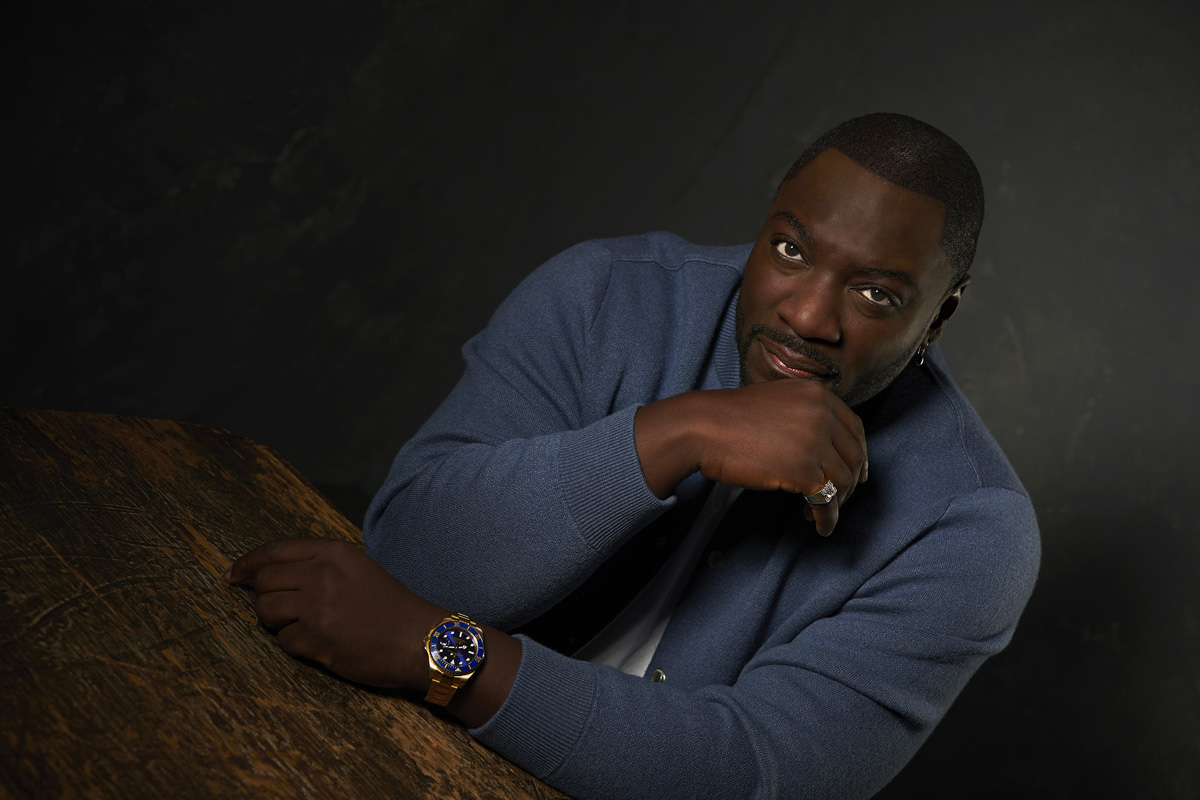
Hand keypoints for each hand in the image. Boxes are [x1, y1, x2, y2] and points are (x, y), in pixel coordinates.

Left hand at [224, 539, 440, 687]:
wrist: (421, 640)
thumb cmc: (392, 606)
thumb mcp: (358, 568)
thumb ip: (320, 564)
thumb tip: (274, 573)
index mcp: (333, 552)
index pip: (274, 550)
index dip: (247, 563)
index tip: (232, 574)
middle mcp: (321, 574)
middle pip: (264, 581)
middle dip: (265, 597)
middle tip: (282, 610)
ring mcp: (316, 607)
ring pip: (264, 611)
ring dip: (275, 622)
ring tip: (302, 627)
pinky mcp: (316, 638)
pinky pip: (283, 641)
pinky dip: (295, 645)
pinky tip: (319, 644)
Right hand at [635, 379, 867, 535]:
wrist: (703, 428)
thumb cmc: (730, 417)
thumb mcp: (778, 399)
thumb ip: (805, 413)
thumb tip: (822, 442)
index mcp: (819, 395)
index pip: (855, 428)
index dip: (859, 454)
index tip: (856, 472)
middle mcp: (823, 416)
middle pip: (853, 456)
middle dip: (849, 482)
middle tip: (840, 498)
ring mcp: (815, 443)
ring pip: (842, 481)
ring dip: (835, 503)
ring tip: (816, 513)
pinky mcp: (803, 471)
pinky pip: (826, 501)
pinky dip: (827, 518)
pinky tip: (819, 526)